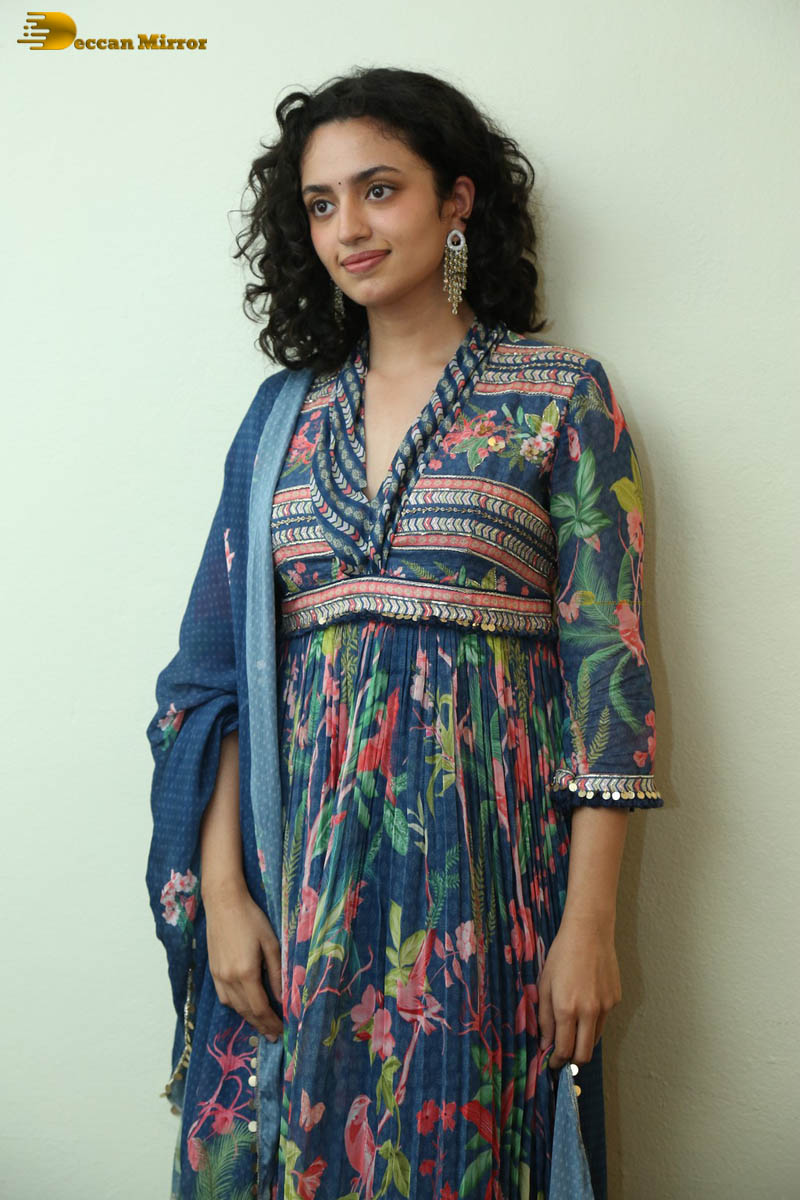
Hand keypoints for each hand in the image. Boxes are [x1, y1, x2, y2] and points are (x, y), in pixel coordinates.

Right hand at [202, 877, 283, 1039]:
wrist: (224, 903)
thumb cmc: (251, 919)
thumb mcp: (271, 944)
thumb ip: (277, 974)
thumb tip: (284, 1000)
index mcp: (245, 973)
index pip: (260, 1009)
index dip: (272, 1023)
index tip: (283, 1032)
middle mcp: (229, 979)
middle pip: (246, 1012)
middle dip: (262, 1026)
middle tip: (275, 1036)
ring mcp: (218, 977)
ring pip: (234, 1007)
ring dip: (249, 1019)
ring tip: (263, 1025)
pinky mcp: (213, 971)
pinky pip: (225, 998)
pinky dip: (237, 1006)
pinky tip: (246, 1006)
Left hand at [537, 915, 621, 1069]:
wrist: (589, 933)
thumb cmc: (562, 955)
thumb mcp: (545, 985)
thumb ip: (545, 1018)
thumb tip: (546, 1045)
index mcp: (567, 1008)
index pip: (564, 1050)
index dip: (556, 1062)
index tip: (552, 1063)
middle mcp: (589, 1012)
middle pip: (584, 1055)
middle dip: (572, 1061)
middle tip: (563, 1057)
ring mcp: (606, 1007)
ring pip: (595, 1039)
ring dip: (583, 1042)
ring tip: (573, 1030)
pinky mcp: (616, 1000)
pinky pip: (603, 1020)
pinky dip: (593, 1022)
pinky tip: (586, 1004)